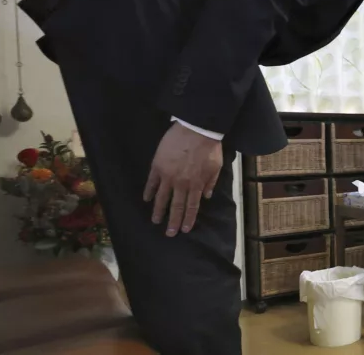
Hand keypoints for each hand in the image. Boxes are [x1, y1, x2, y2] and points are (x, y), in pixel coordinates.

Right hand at [144, 122, 222, 236]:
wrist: (196, 130)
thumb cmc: (209, 147)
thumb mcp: (216, 167)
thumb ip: (211, 182)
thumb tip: (206, 196)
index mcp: (196, 184)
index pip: (191, 206)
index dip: (188, 218)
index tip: (184, 229)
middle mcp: (181, 184)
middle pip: (176, 206)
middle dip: (172, 221)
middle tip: (169, 234)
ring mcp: (168, 175)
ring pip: (162, 197)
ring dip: (158, 210)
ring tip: (155, 221)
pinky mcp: (157, 166)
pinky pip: (151, 182)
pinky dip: (149, 191)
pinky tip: (146, 199)